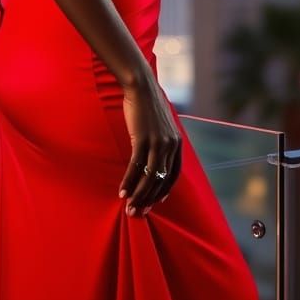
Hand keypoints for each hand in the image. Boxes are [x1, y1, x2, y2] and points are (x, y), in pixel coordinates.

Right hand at [118, 76, 181, 216]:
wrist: (141, 87)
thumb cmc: (148, 106)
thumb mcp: (161, 126)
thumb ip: (162, 142)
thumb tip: (156, 156)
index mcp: (177, 143)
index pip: (173, 174)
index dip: (165, 190)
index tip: (157, 202)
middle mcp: (170, 145)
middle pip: (161, 180)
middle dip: (149, 199)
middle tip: (138, 212)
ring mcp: (157, 142)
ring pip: (149, 177)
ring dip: (138, 195)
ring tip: (129, 207)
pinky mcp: (142, 139)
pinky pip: (136, 167)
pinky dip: (129, 181)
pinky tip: (122, 191)